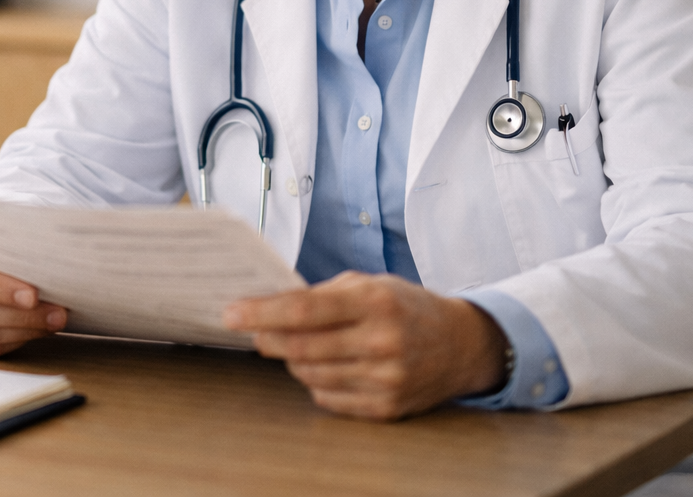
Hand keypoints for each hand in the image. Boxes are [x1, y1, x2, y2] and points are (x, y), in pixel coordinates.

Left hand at [223, 271, 506, 420]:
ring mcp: (386, 379)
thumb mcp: (370, 284)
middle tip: (255, 331)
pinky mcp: (387, 408)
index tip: (230, 313)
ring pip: (310, 374)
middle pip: (301, 347)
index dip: (262, 313)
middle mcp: (383, 342)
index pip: (304, 310)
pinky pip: (328, 397)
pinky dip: (316, 381)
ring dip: (293, 359)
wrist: (462, 345)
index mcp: (376, 302)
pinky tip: (328, 366)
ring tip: (300, 344)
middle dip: (269, 338)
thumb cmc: (406, 307)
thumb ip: (321, 294)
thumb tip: (267, 305)